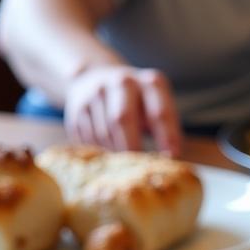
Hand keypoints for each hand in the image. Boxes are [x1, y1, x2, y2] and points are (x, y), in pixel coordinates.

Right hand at [65, 65, 181, 155]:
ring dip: (114, 153)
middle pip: (122, 119)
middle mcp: (121, 82)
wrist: (96, 78)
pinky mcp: (77, 108)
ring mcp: (95, 93)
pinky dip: (99, 152)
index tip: (171, 158)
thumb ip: (165, 130)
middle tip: (139, 171)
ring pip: (104, 132)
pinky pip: (88, 139)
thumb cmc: (138, 104)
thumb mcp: (156, 108)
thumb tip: (170, 164)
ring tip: (123, 166)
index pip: (159, 112)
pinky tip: (107, 157)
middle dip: (131, 148)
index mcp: (149, 83)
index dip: (166, 137)